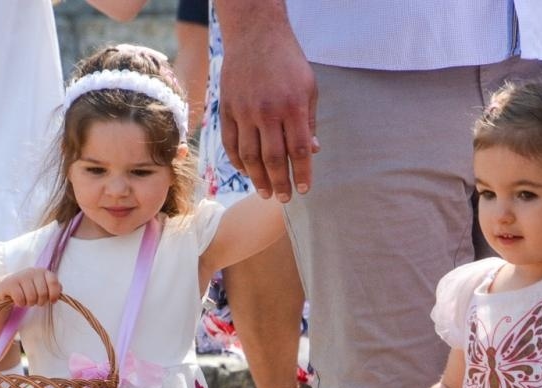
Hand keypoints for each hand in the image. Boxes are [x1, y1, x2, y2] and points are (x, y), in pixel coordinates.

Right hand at [0, 268, 61, 308]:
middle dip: (40, 302)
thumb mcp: (41, 286)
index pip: (53, 281)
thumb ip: (53, 286)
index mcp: (42, 272)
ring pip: (31, 297)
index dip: (54, 294)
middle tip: (36, 301)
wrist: (4, 287)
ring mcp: (20, 276)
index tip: (52, 300)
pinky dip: (20, 303)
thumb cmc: (26, 289)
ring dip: (29, 303)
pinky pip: (20, 299)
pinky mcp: (10, 283)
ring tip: (26, 300)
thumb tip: (60, 288)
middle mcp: (32, 271)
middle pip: (43, 293)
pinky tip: (18, 300)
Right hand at [218, 21, 317, 201]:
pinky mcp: (228, 108)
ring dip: (258, 178)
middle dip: (280, 183)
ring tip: (265, 192)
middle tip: (284, 199)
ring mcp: (245, 111)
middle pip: (274, 158)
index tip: (305, 189)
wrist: (255, 35)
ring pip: (250, 155)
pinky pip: (231, 143)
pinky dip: (238, 161)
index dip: (303, 173)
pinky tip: (246, 172)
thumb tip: (313, 151)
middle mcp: (268, 111)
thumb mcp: (308, 87)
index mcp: (293, 106)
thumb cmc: (287, 61)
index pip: (299, 149)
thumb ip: (309, 121)